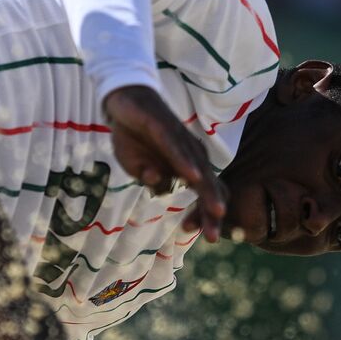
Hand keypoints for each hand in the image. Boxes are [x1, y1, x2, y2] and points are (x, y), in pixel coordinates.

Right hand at [103, 85, 225, 241]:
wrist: (123, 102)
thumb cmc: (134, 137)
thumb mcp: (136, 166)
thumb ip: (151, 180)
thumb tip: (161, 189)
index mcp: (186, 166)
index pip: (205, 192)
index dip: (204, 214)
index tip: (200, 235)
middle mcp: (189, 154)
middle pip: (208, 185)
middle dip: (212, 211)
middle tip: (213, 237)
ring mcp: (180, 141)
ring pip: (198, 170)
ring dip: (207, 193)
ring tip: (216, 213)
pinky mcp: (165, 127)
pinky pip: (177, 149)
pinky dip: (185, 164)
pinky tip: (191, 178)